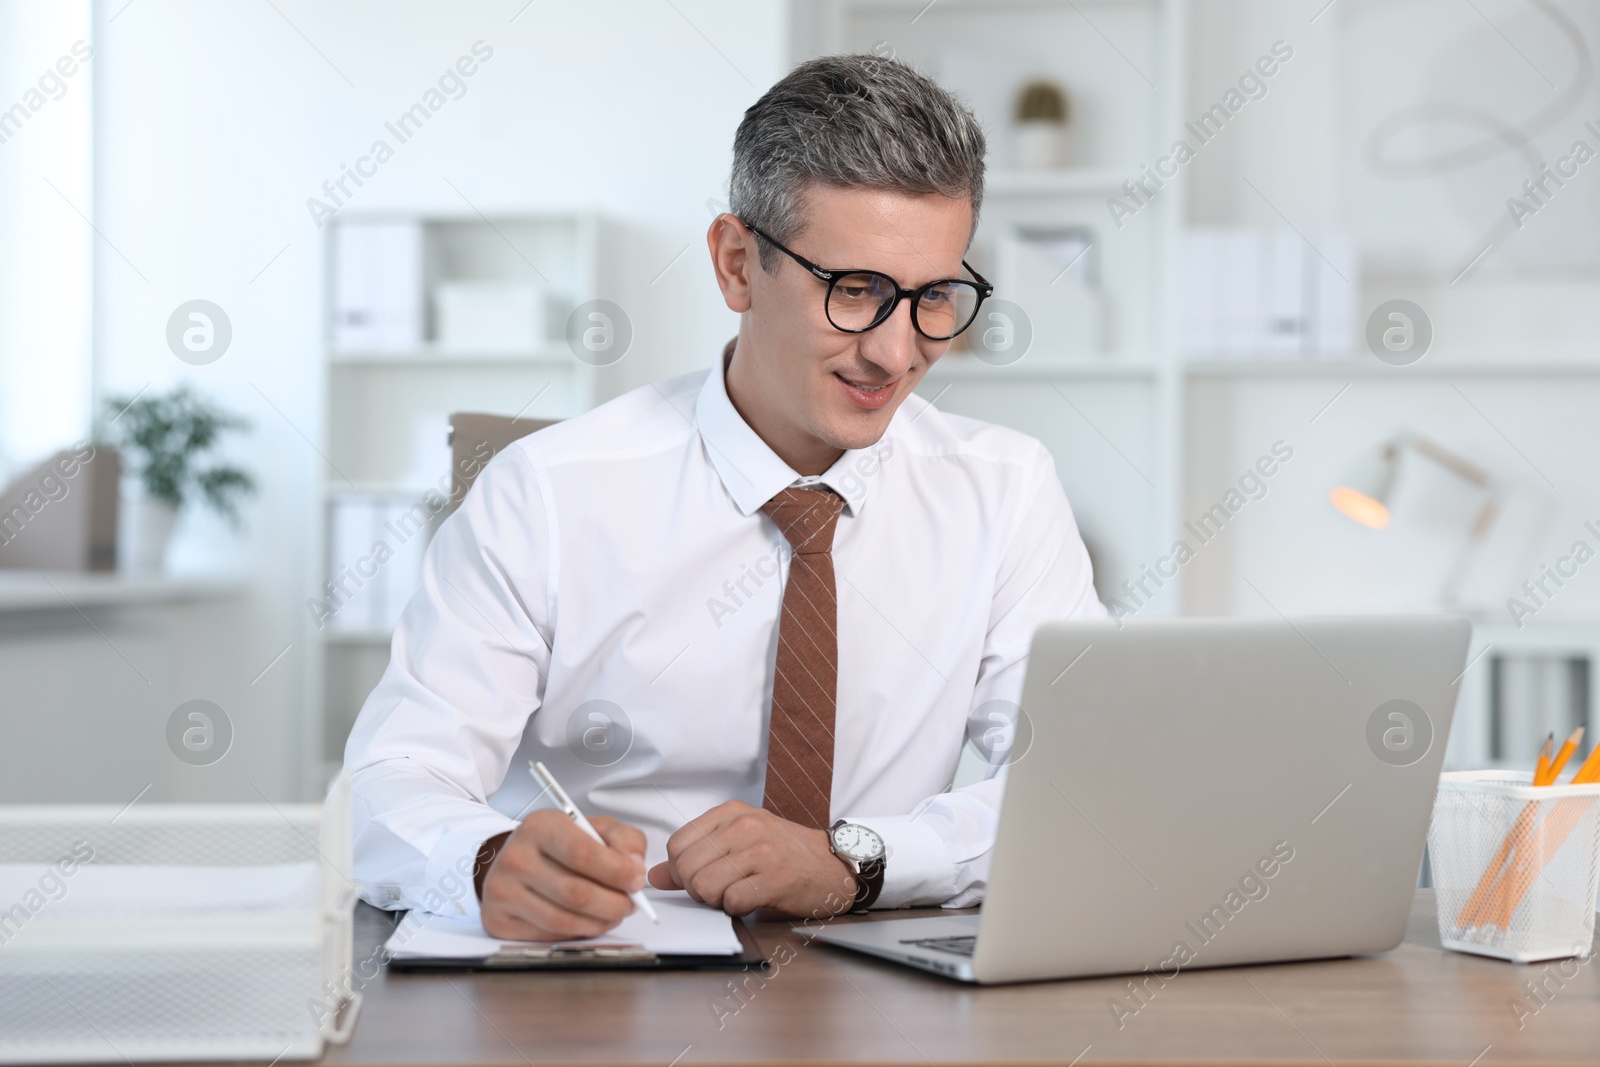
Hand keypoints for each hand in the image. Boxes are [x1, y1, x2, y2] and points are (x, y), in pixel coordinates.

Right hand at [478, 809, 646, 940]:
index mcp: (540, 826)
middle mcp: (516, 857)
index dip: (617, 872)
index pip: (583, 854)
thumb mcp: (596, 827)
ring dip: (600, 922)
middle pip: (577, 893)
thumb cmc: (561, 844)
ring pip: (564, 920)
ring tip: (614, 914)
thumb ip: (624, 840)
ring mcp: (503, 891)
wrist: (516, 859)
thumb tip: (635, 868)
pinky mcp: (499, 920)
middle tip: (631, 904)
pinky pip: (549, 935)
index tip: (637, 880)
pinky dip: (577, 933)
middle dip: (614, 903)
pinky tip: (588, 921)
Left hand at [646, 800, 858, 917]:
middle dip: (696, 890)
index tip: (699, 877)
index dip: (680, 871)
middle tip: (721, 890)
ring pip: (705, 887)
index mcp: (730, 813)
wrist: (834, 865)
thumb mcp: (738, 844)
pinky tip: (753, 900)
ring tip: (738, 893)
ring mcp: (762, 850)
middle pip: (686, 868)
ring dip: (716, 901)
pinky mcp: (776, 876)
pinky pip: (733, 902)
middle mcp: (744, 825)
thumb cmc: (784, 854)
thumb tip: (654, 875)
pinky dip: (737, 909)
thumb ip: (696, 857)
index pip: (677, 845)